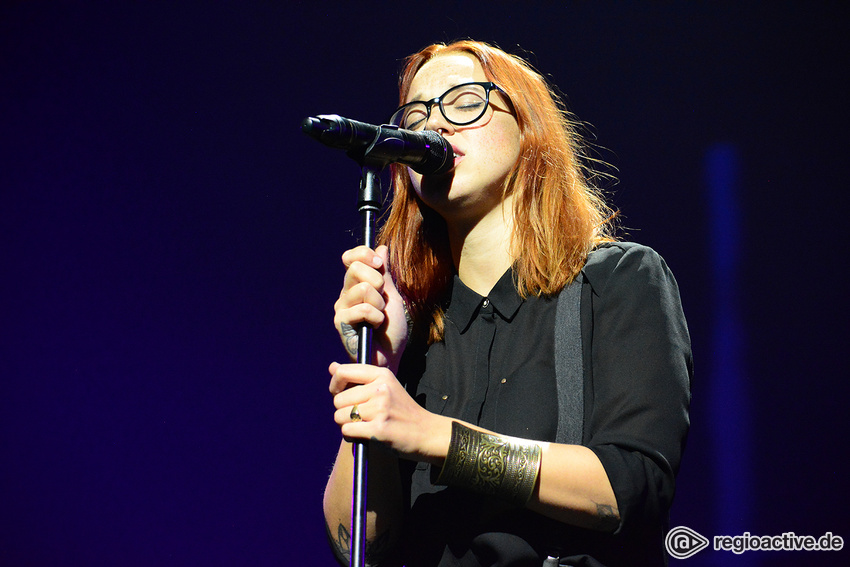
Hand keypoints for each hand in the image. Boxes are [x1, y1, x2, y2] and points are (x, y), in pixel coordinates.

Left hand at [328, 362, 449, 463]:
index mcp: (382, 375)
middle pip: (338, 399)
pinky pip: (347, 431)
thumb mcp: (385, 386)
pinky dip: (351, 435)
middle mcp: (381, 389)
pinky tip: (365, 434)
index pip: (343, 372)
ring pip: (340, 416)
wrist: (426, 432)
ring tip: (364, 425)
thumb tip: (332, 366)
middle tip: (360, 415)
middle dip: (343, 410)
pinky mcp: (378, 429)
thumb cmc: (402, 410)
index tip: (339, 393)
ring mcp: (380, 409)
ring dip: (346, 424)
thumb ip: (358, 376)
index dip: (334, 385)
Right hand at [333, 245, 408, 370]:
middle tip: (383, 300)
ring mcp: (341, 308)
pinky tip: (375, 327)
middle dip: (378, 283)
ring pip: (362, 288)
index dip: (364, 254)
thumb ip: (385, 273)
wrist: (391, 355)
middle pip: (356, 268)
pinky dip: (376, 317)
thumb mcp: (393, 296)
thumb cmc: (391, 330)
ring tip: (380, 318)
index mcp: (357, 284)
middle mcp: (345, 293)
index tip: (379, 263)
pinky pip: (362, 308)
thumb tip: (382, 247)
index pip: (351, 258)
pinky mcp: (340, 323)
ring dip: (379, 304)